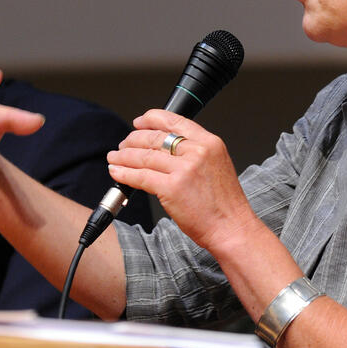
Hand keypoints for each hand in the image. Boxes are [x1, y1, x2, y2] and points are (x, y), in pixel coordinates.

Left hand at [108, 109, 260, 253]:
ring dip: (124, 156)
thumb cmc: (225, 204)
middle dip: (133, 140)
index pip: (175, 121)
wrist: (232, 227)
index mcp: (210, 143)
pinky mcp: (171, 188)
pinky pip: (140, 177)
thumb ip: (196, 152)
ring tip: (114, 158)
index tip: (139, 122)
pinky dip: (124, 174)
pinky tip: (117, 173)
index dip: (151, 119)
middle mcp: (197, 151)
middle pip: (155, 137)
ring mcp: (184, 169)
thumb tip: (166, 147)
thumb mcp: (217, 165)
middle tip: (123, 144)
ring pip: (144, 156)